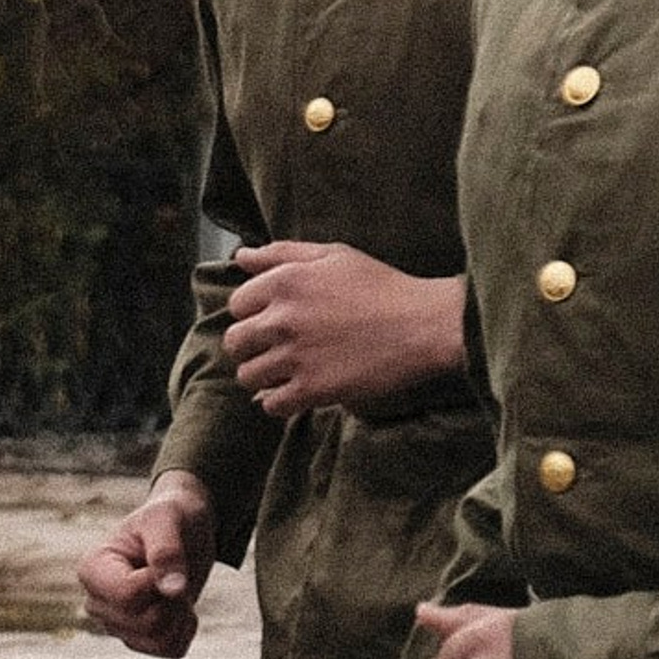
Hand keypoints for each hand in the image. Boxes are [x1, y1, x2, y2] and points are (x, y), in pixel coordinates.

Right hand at [76, 474, 214, 658]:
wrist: (183, 529)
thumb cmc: (169, 517)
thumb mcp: (167, 520)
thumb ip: (167, 551)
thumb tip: (172, 591)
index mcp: (92, 569)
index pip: (127, 597)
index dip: (158, 581)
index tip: (164, 557)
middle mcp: (97, 601)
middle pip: (146, 622)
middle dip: (173, 598)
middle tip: (174, 570)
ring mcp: (116, 624)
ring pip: (159, 640)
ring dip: (180, 613)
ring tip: (176, 585)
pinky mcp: (138, 639)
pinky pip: (171, 650)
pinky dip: (185, 628)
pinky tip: (179, 604)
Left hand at [225, 245, 465, 417]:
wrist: (423, 325)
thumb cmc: (382, 286)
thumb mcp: (333, 256)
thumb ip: (282, 254)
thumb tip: (241, 256)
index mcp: (285, 282)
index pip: (236, 305)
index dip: (251, 313)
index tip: (270, 320)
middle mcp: (282, 318)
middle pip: (235, 342)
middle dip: (249, 347)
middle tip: (271, 350)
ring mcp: (296, 356)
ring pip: (248, 376)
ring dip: (262, 376)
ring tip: (284, 372)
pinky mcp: (314, 389)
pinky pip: (272, 404)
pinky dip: (279, 402)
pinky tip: (296, 392)